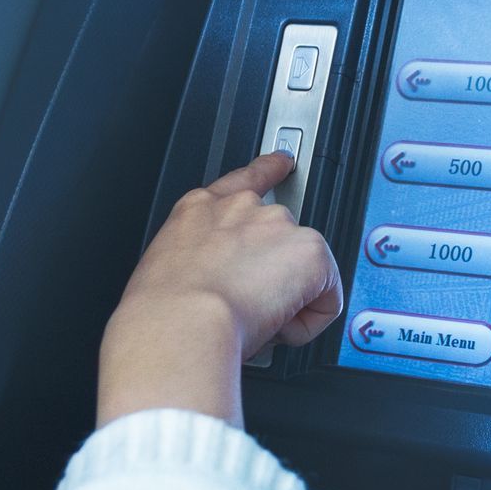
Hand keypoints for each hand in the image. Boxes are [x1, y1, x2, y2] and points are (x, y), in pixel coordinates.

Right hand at [96, 152, 343, 426]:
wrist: (181, 322)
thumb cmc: (163, 311)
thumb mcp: (166, 270)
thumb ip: (199, 263)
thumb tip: (217, 290)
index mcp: (200, 210)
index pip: (245, 178)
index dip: (270, 168)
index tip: (283, 162)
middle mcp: (243, 208)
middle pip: (282, 235)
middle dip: (276, 272)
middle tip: (249, 306)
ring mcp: (279, 225)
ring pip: (305, 269)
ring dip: (292, 297)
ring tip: (257, 319)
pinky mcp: (311, 252)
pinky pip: (327, 298)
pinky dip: (310, 321)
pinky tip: (280, 328)